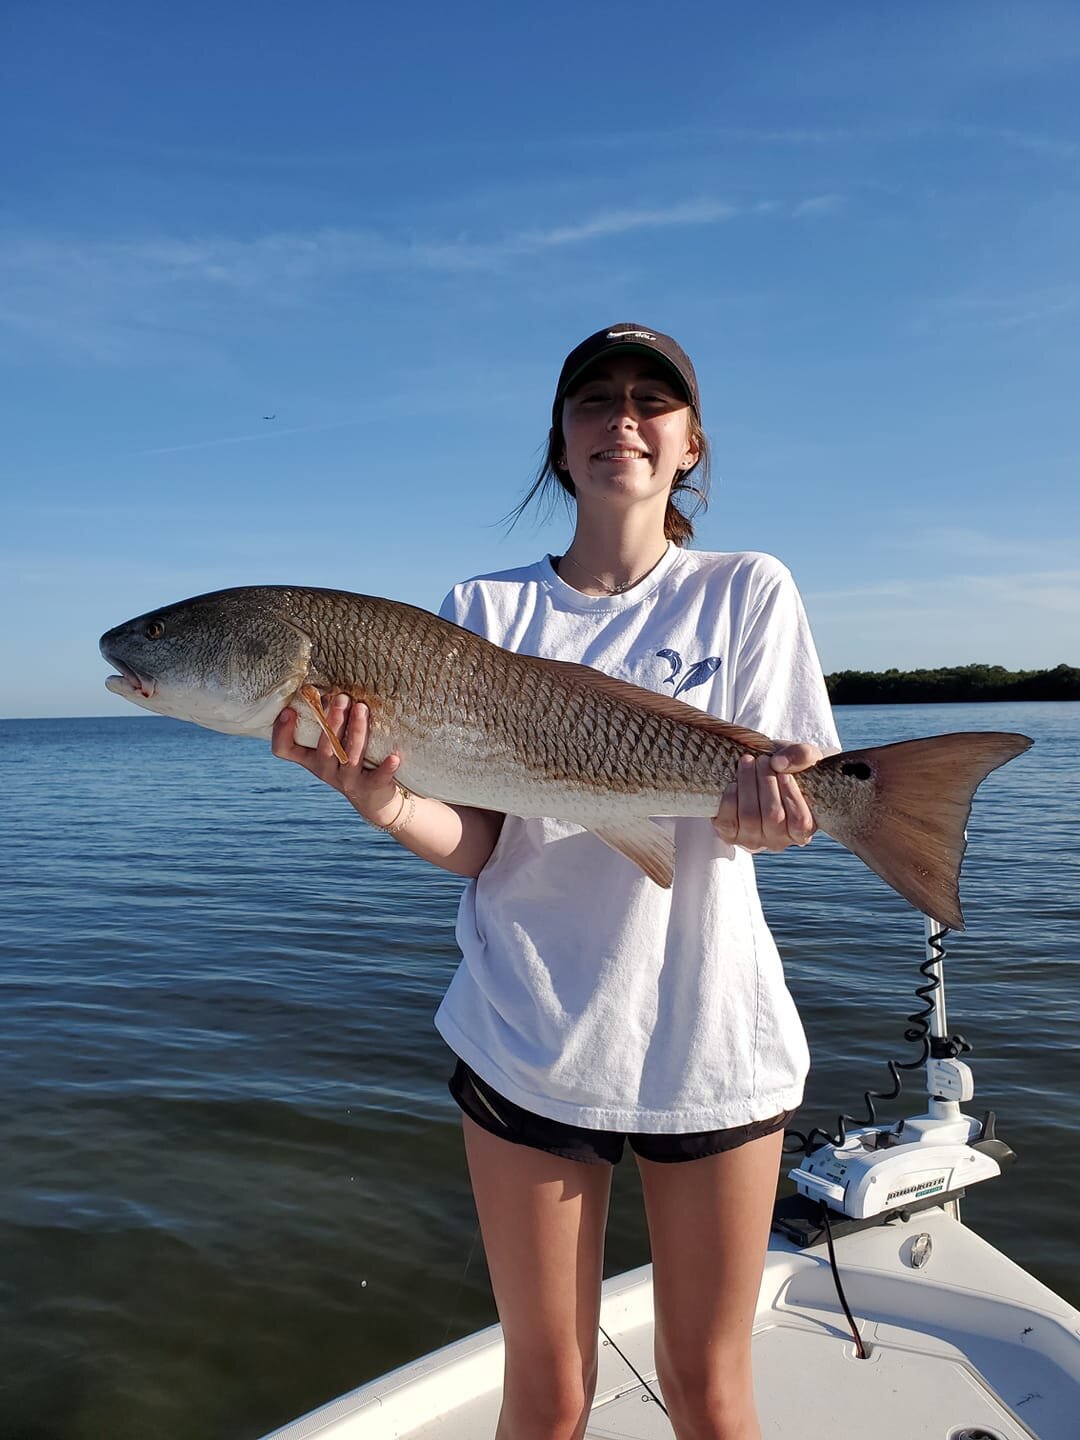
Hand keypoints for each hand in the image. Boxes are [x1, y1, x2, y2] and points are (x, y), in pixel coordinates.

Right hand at [271, 694, 403, 824]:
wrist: (372, 797)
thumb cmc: (350, 760)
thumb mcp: (333, 744)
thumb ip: (328, 722)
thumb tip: (331, 681)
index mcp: (311, 758)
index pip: (285, 749)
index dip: (282, 732)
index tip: (289, 710)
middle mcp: (325, 770)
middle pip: (323, 747)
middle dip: (332, 721)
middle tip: (342, 697)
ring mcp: (347, 780)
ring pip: (349, 756)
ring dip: (356, 731)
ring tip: (362, 708)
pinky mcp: (370, 787)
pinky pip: (378, 777)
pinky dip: (386, 767)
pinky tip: (394, 756)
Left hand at [712, 743, 822, 852]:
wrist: (760, 776)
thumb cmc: (787, 770)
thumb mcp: (802, 758)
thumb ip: (803, 756)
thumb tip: (779, 763)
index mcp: (803, 829)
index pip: (800, 821)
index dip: (792, 797)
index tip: (784, 774)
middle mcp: (779, 840)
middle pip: (773, 816)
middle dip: (766, 783)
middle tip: (763, 760)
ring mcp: (754, 840)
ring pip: (750, 817)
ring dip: (747, 785)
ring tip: (747, 762)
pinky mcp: (731, 836)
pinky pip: (728, 822)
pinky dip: (730, 800)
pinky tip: (733, 783)